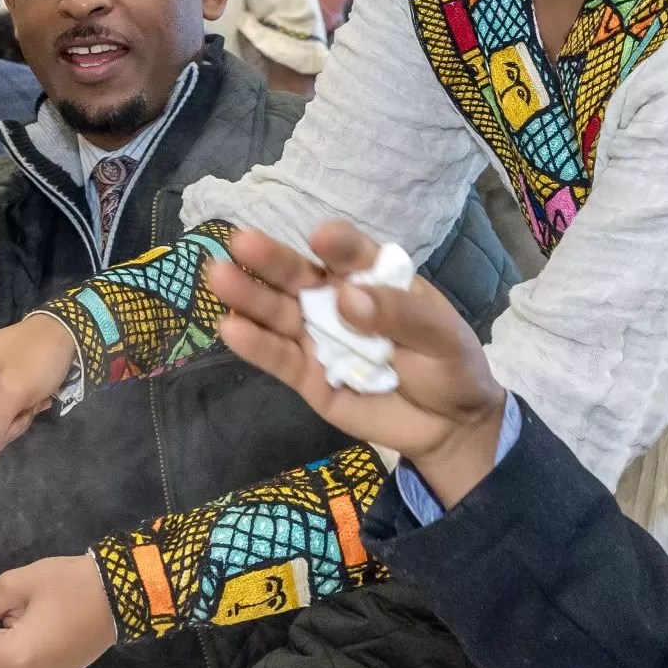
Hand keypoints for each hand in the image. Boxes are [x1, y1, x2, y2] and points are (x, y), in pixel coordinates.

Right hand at [208, 222, 508, 506]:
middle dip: (271, 261)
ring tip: (218, 277)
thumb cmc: (449, 366)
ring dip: (249, 296)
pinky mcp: (306, 377)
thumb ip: (400, 315)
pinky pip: (278, 359)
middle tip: (241, 243)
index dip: (337, 246)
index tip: (324, 240)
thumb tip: (347, 298)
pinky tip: (231, 327)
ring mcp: (317, 338)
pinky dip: (255, 345)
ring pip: (278, 313)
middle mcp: (336, 301)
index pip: (352, 255)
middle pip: (299, 277)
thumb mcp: (442, 337)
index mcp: (372, 278)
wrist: (449, 426)